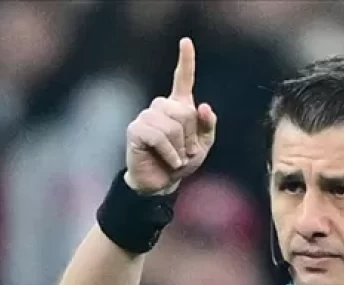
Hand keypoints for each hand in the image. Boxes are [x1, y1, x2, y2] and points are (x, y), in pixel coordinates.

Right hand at [124, 37, 217, 195]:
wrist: (162, 183)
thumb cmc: (182, 161)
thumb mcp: (203, 146)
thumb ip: (208, 126)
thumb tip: (203, 106)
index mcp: (179, 107)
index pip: (183, 79)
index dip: (186, 60)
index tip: (186, 41)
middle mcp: (161, 107)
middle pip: (184, 112)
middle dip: (191, 136)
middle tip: (187, 152)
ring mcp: (146, 117)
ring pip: (172, 125)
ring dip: (180, 147)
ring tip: (176, 157)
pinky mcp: (135, 130)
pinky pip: (159, 136)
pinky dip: (170, 152)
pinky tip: (171, 161)